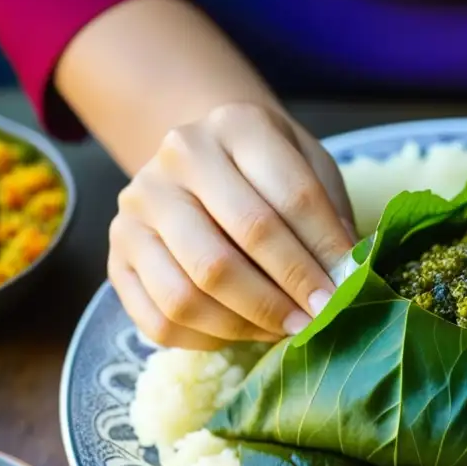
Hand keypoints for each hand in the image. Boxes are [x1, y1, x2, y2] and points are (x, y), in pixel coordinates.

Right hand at [108, 103, 354, 349]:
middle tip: (320, 320)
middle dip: (286, 294)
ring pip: (191, 291)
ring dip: (248, 323)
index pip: (290, 199)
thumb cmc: (272, 172)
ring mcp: (138, 207)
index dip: (322, 254)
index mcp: (237, 126)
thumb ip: (331, 216)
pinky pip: (161, 319)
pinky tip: (244, 333)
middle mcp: (177, 159)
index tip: (348, 291)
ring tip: (287, 330)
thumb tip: (346, 276)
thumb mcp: (312, 170)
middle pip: (234, 247)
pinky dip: (209, 339)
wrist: (206, 160)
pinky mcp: (118, 255)